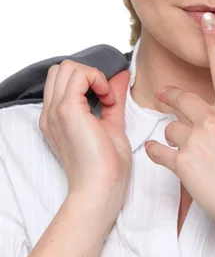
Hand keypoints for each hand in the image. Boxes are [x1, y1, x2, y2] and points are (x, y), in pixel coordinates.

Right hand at [39, 61, 131, 213]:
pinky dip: (97, 79)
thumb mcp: (112, 124)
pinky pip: (79, 75)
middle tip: (106, 96)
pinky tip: (108, 100)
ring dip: (92, 75)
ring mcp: (57, 111)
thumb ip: (113, 98)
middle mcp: (51, 112)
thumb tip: (121, 75)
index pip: (62, 79)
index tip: (107, 98)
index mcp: (57, 117)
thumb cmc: (107, 166)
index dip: (87, 80)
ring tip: (107, 99)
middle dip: (87, 73)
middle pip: (61, 69)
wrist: (101, 189)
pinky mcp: (68, 110)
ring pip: (66, 67)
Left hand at [144, 13, 214, 233]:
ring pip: (170, 128)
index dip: (214, 42)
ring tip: (187, 153)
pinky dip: (156, 152)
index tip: (207, 20)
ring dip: (173, 137)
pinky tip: (158, 154)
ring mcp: (197, 140)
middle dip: (170, 96)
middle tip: (164, 94)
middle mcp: (214, 120)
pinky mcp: (183, 162)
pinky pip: (158, 150)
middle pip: (181, 98)